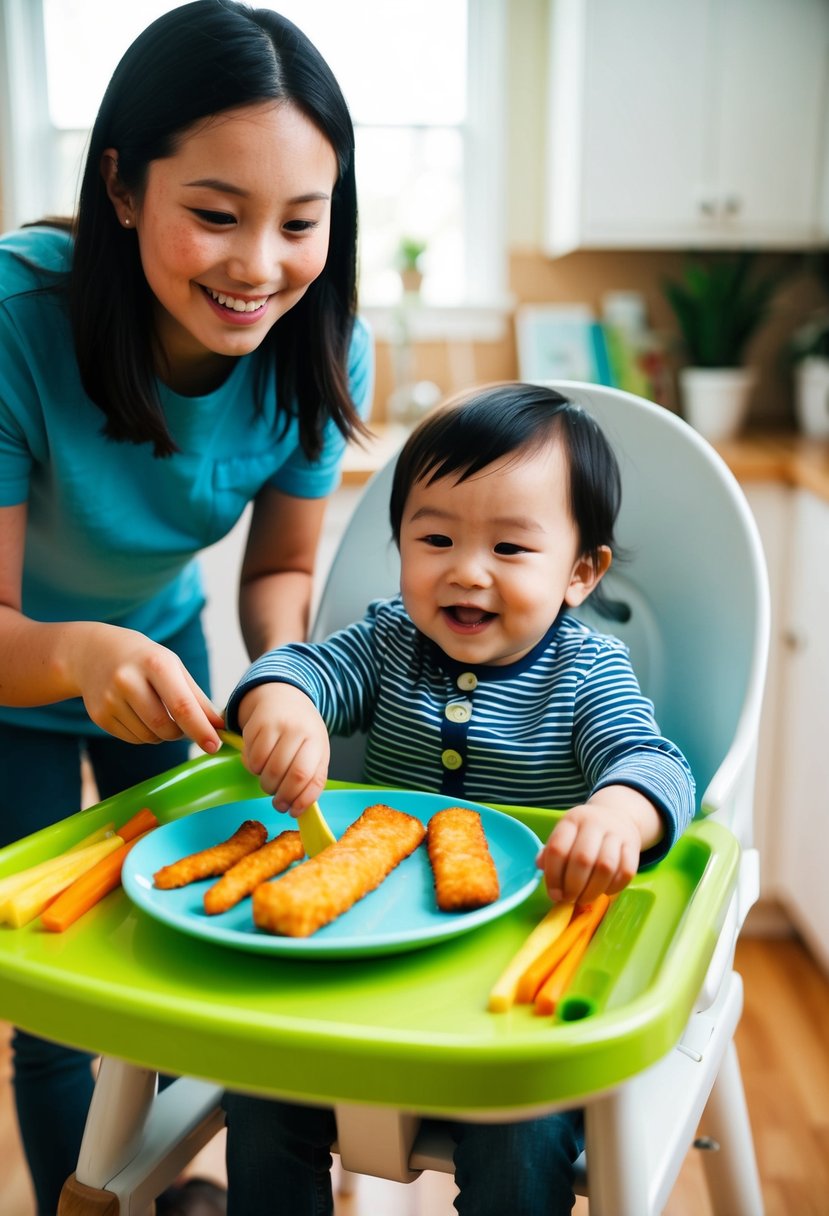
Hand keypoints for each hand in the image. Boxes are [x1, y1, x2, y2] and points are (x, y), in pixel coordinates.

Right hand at [71, 623, 223, 751]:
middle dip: (181, 733)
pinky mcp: (100, 716)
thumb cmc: (145, 660)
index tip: (215, 745)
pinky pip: (134, 739)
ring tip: (157, 711)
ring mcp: (110, 699)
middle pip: (164, 727)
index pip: (182, 705)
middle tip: (185, 724)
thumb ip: (198, 698)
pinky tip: (139, 713)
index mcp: (155, 664)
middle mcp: (128, 680)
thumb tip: (221, 727)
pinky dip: (145, 734)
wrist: (95, 653)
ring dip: (162, 734)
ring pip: (150, 737)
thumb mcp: (173, 668)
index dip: (200, 729)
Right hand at [237, 683, 329, 813]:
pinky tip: (259, 765)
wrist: (283, 696)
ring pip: (265, 769)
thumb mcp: (316, 750)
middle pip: (284, 774)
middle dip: (280, 796)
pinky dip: (253, 769)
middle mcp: (297, 730)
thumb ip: (313, 778)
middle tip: (278, 802)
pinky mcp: (255, 724)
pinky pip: (251, 758)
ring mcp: (276, 725)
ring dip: (265, 784)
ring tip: (270, 782)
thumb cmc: (302, 730)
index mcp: (317, 739)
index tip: (292, 811)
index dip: (298, 799)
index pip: (306, 775)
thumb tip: (299, 809)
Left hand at [537, 787, 660, 905]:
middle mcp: (594, 823)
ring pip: (606, 867)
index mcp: (572, 820)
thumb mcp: (565, 834)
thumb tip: (541, 868)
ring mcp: (616, 833)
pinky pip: (626, 872)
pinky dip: (614, 887)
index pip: (558, 849)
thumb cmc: (584, 833)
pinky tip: (604, 892)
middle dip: (573, 886)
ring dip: (593, 890)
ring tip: (584, 899)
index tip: (554, 895)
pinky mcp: (634, 846)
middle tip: (569, 899)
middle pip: (582, 859)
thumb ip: (551, 852)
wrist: (617, 815)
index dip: (553, 876)